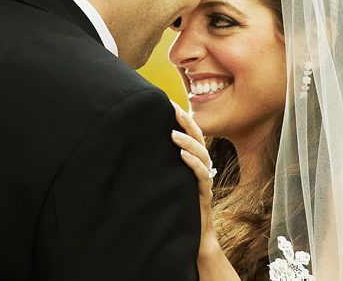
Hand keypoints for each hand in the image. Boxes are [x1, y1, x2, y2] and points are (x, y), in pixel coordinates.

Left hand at [170, 101, 217, 251]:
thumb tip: (137, 149)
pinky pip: (202, 175)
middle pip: (200, 139)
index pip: (192, 135)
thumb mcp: (167, 183)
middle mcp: (202, 169)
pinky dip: (193, 164)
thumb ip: (161, 166)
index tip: (169, 103)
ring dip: (188, 142)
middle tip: (173, 109)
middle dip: (187, 122)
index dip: (184, 119)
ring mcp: (205, 181)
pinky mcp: (204, 195)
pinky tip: (182, 156)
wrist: (192, 239)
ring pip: (203, 155)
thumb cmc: (176, 210)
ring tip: (172, 134)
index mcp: (194, 163)